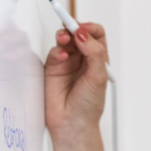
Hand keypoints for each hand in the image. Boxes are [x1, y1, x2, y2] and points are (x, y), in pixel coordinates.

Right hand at [44, 21, 109, 138]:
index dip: (91, 28)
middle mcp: (83, 58)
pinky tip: (61, 56)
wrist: (71, 123)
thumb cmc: (88, 105)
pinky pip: (54, 51)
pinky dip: (57, 49)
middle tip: (72, 29)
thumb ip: (94, 52)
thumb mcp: (98, 76)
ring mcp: (67, 62)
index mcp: (98, 59)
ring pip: (64, 38)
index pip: (96, 34)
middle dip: (75, 27)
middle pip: (78, 32)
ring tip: (64, 39)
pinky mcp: (52, 68)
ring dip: (64, 34)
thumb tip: (82, 32)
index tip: (85, 30)